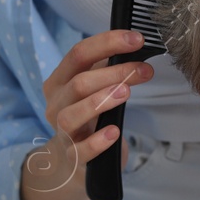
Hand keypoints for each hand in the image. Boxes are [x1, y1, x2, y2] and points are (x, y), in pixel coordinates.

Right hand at [19, 29, 154, 199]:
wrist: (72, 160)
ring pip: (72, 114)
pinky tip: (115, 133)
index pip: (78, 54)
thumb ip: (108, 67)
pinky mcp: (72, 157)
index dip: (108, 43)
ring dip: (101, 101)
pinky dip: (97, 141)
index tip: (137, 39)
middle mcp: (56, 103)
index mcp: (60, 80)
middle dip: (114, 72)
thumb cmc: (89, 115)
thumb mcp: (94, 87)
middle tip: (143, 69)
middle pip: (79, 82)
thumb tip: (135, 45)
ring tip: (127, 93)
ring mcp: (61, 131)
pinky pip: (80, 151)